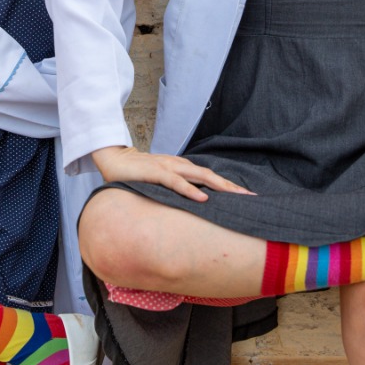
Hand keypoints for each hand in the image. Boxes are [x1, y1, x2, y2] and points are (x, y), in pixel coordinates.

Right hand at [89, 145, 253, 202]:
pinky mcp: (155, 172)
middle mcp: (178, 165)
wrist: (114, 159)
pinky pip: (176, 182)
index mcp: (181, 168)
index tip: (245, 196)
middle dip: (231, 186)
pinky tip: (202, 199)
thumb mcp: (159, 182)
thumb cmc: (137, 173)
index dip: (227, 185)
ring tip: (236, 196)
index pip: (209, 177)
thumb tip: (191, 205)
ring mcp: (167, 167)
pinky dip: (190, 190)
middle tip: (251, 198)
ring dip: (219, 186)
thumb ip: (174, 189)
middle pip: (211, 176)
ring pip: (199, 176)